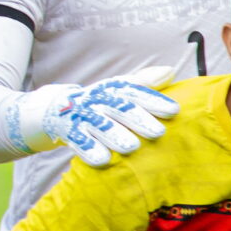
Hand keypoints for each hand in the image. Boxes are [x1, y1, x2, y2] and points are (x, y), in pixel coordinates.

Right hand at [14, 72, 179, 165]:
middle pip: (119, 109)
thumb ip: (144, 82)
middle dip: (138, 120)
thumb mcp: (119, 90)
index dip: (154, 100)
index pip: (135, 92)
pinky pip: (78, 141)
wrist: (55, 108)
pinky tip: (102, 160)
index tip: (174, 110)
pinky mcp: (68, 131)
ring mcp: (82, 116)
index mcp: (113, 90)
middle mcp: (98, 101)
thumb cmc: (100, 102)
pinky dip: (89, 150)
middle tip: (158, 133)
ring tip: (131, 147)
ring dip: (115, 136)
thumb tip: (170, 71)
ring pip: (100, 126)